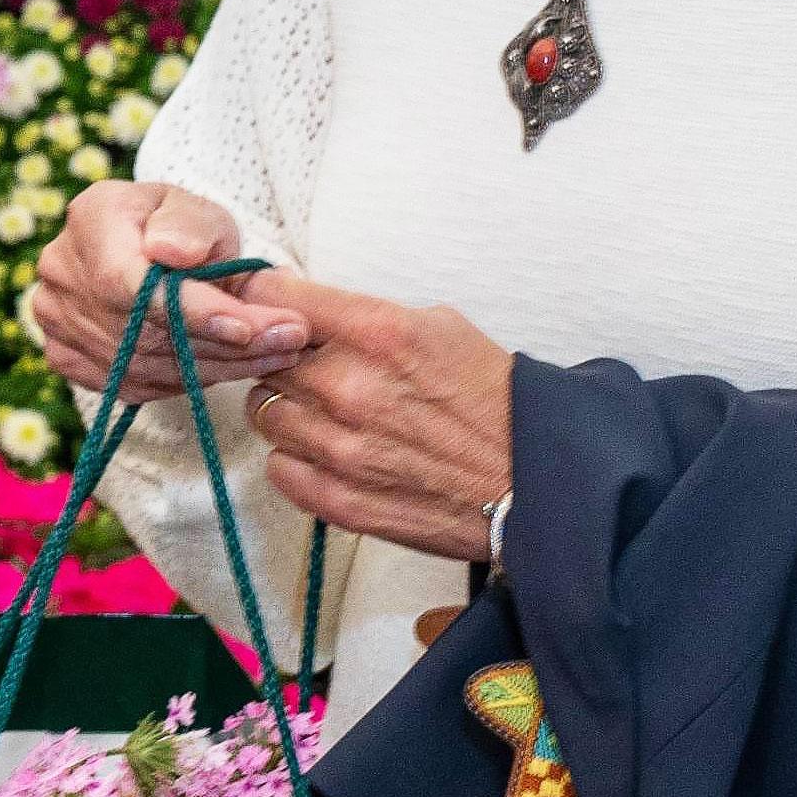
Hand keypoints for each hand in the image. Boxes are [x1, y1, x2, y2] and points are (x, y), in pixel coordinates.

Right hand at [30, 181, 304, 404]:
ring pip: (142, 365)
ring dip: (217, 368)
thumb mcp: (199, 209)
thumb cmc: (179, 226)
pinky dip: (184, 382)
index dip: (192, 313)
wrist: (147, 248)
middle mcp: (61, 270)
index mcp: (91, 218)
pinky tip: (228, 367)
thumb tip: (170, 252)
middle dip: (225, 343)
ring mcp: (56, 317)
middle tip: (291, 341)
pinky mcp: (64, 354)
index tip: (251, 328)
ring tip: (276, 355)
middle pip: (144, 331)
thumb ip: (190, 226)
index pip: (134, 282)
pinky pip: (130, 385)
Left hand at [228, 272, 513, 565]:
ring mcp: (340, 449)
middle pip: (263, 356)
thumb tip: (314, 311)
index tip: (264, 302)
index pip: (275, 296)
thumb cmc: (494, 402)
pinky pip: (279, 468)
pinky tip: (327, 453)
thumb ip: (368, 318)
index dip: (263, 296)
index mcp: (378, 333)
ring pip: (265, 413)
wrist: (532, 483)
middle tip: (309, 365)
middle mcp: (349, 388)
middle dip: (281, 356)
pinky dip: (296, 459)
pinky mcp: (339, 501)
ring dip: (287, 408)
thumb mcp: (441, 327)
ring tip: (323, 413)